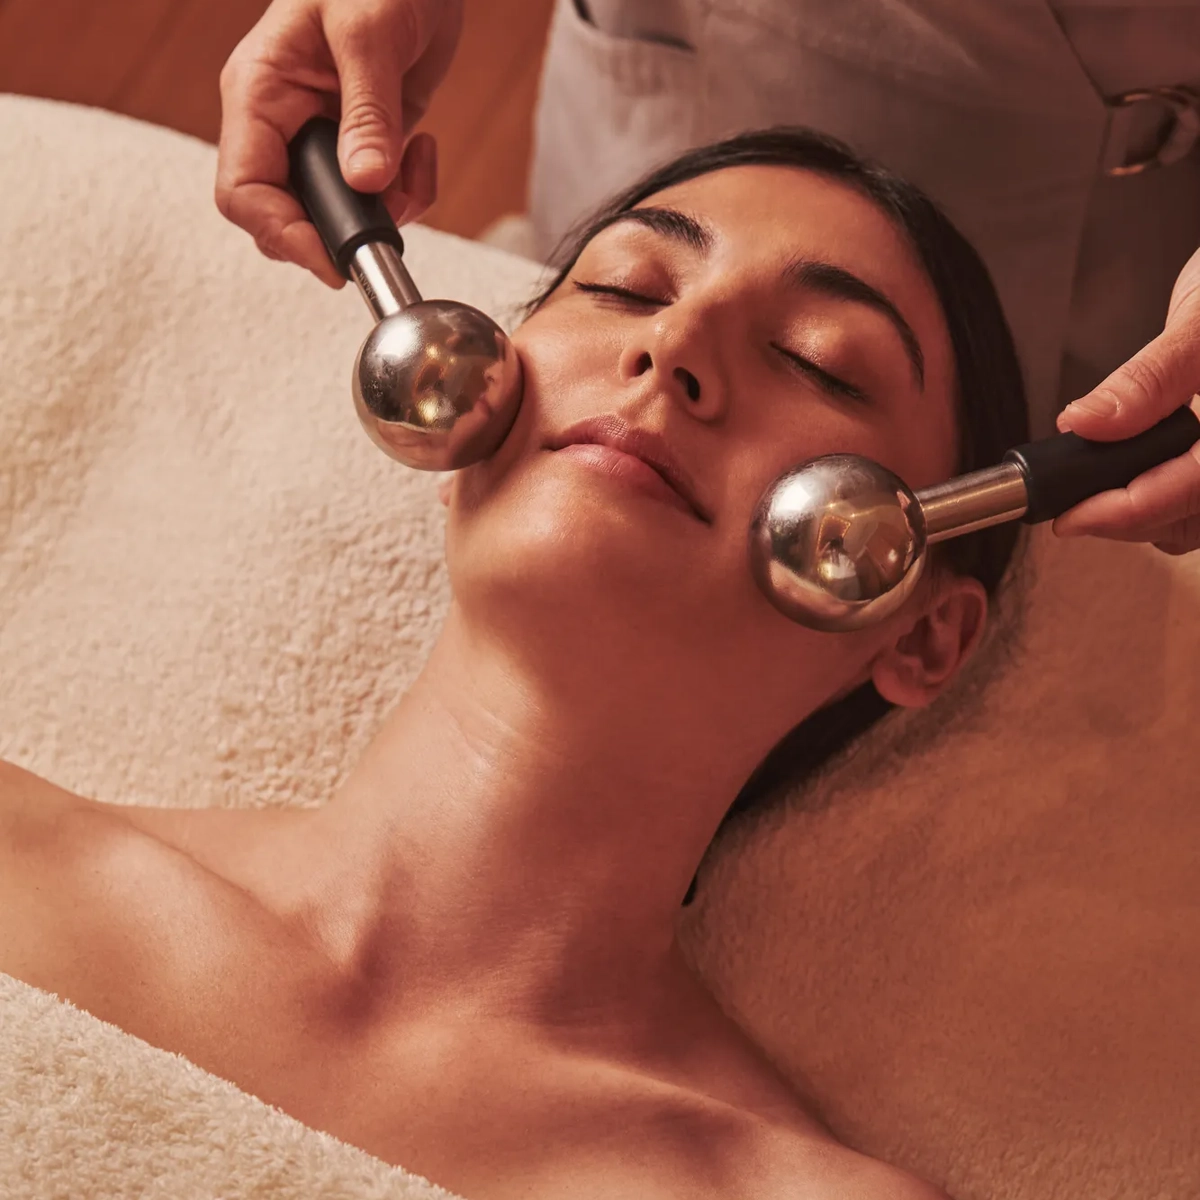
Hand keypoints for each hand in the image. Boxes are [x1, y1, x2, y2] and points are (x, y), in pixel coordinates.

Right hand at [216, 0, 462, 286]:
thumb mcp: (371, 33)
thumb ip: (369, 112)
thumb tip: (367, 182)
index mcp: (261, 94)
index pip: (243, 189)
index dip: (280, 234)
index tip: (330, 259)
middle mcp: (285, 124)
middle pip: (284, 215)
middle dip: (339, 232)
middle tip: (387, 226)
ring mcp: (325, 140)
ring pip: (337, 216)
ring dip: (386, 214)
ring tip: (417, 165)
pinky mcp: (366, 146)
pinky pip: (379, 199)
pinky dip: (409, 194)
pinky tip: (425, 148)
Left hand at [1054, 245, 1199, 554]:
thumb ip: (1150, 378)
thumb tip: (1086, 423)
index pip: (1194, 488)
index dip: (1130, 511)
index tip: (1070, 517)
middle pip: (1190, 517)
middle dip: (1126, 516)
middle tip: (1067, 502)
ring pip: (1190, 520)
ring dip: (1139, 515)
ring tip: (1088, 487)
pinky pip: (1191, 506)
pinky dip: (1154, 502)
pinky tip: (1121, 479)